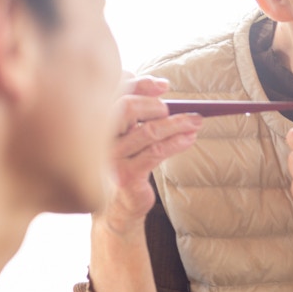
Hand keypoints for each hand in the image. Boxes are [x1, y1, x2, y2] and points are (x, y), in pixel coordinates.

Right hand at [101, 75, 201, 233]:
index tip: (163, 86)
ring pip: (149, 131)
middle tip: (178, 108)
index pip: (115, 92)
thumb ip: (139, 113)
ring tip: (196, 122)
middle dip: (157, 104)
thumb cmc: (126, 165)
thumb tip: (162, 87)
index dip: (140, 85)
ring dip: (177, 124)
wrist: (116, 206)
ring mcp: (112, 157)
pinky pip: (156, 152)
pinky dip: (177, 143)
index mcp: (96, 121)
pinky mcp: (127, 175)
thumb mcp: (129, 136)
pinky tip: (189, 139)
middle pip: (127, 107)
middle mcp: (99, 137)